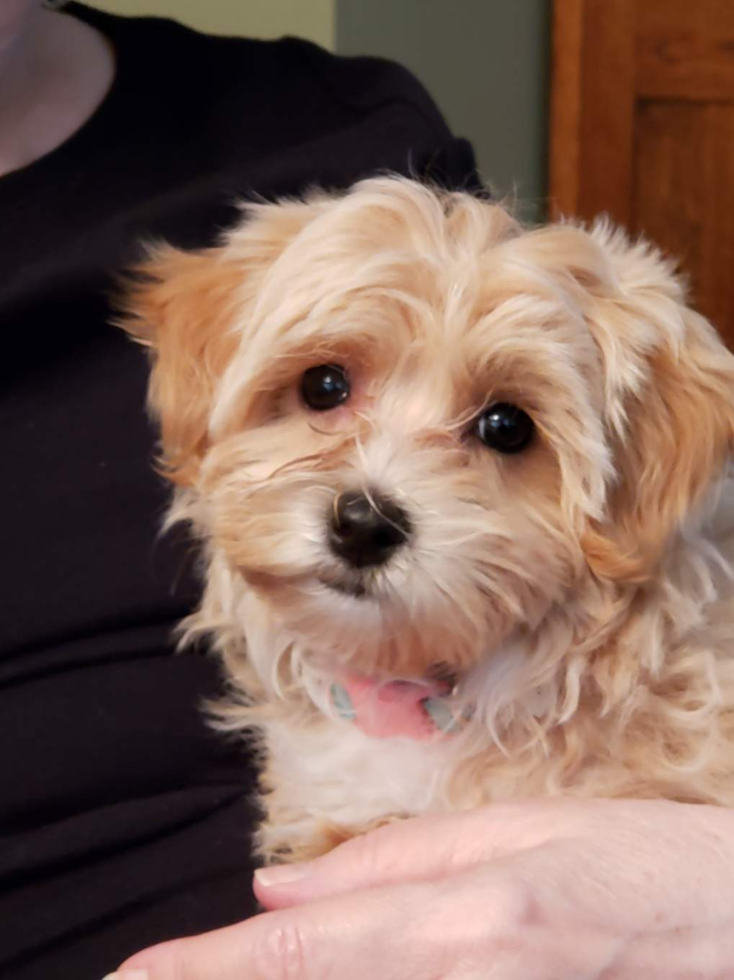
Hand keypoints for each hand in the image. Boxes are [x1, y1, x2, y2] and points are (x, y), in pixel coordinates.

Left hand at [110, 798, 733, 978]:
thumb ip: (397, 863)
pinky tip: (328, 975)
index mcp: (459, 916)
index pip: (303, 949)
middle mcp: (463, 977)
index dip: (210, 968)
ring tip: (224, 973)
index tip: (138, 977)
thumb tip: (282, 890)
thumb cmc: (640, 863)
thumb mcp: (520, 832)